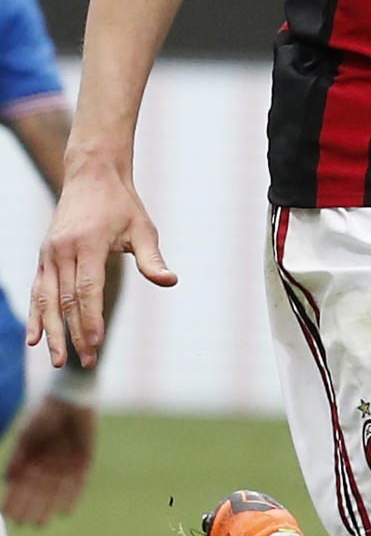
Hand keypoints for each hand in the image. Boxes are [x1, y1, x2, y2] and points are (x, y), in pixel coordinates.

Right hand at [2, 395, 95, 524]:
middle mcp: (48, 466)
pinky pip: (77, 484)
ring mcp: (66, 464)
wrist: (70, 398)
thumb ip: (18, 457)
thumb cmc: (45, 415)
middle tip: (26, 522)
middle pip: (38, 493)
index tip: (10, 514)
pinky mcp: (83, 461)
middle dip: (31, 508)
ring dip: (48, 508)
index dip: (15, 500)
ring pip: (55, 493)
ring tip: (41, 523)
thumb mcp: (26, 436)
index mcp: (32, 461)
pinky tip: (66, 511)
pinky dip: (72, 498)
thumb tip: (8, 479)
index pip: (21, 486)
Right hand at [27, 160, 175, 369]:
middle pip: (66, 299)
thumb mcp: (142, 226)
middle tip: (87, 361)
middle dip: (75, 333)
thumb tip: (170, 281)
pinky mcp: (44, 256)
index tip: (96, 344)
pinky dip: (35, 315)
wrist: (92, 174)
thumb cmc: (122, 203)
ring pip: (47, 299)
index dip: (90, 318)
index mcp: (89, 243)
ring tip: (59, 360)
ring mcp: (50, 253)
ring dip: (53, 331)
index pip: (87, 289)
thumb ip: (151, 258)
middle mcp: (64, 249)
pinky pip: (37, 290)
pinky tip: (34, 339)